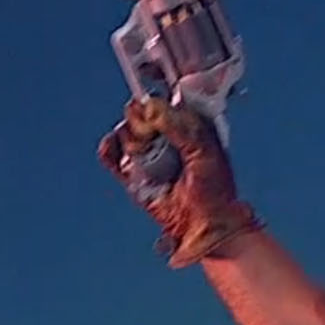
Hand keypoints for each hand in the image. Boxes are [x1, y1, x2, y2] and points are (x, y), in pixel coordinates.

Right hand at [97, 96, 260, 266]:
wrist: (206, 223)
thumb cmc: (215, 188)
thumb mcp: (204, 148)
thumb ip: (179, 125)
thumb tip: (150, 107)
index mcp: (187, 125)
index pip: (163, 101)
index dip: (155, 102)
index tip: (155, 111)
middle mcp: (165, 136)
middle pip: (139, 113)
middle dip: (141, 121)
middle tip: (152, 135)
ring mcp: (147, 154)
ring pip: (125, 132)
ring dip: (131, 141)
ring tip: (145, 154)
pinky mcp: (132, 174)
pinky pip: (111, 155)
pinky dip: (109, 149)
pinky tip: (114, 149)